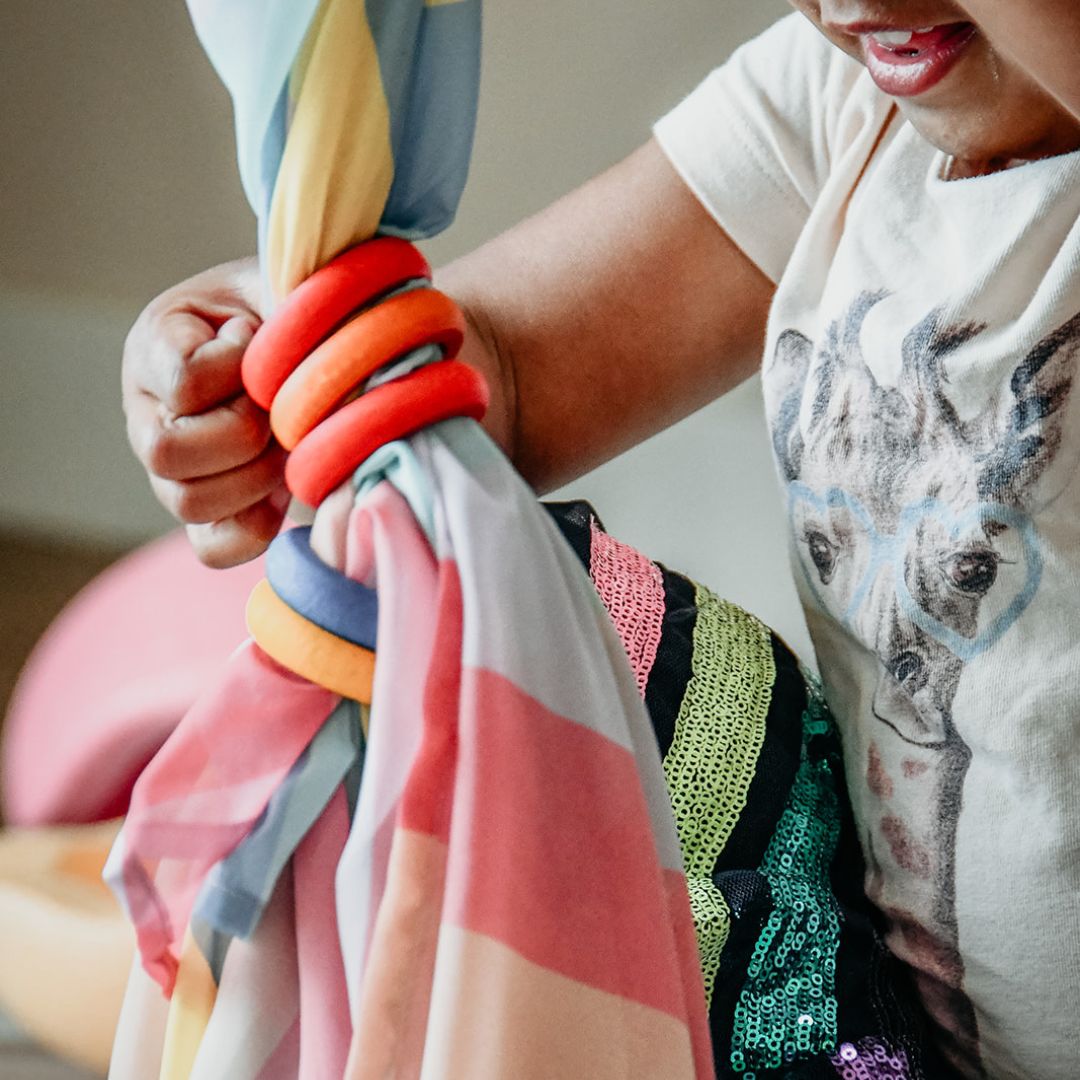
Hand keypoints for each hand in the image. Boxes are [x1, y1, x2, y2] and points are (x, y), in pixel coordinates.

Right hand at [122, 257, 289, 567]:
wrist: (315, 348)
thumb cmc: (298, 312)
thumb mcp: (287, 288)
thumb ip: (285, 310)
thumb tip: (289, 363)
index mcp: (158, 344)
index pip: (184, 381)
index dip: (239, 371)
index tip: (262, 344)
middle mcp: (147, 410)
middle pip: (167, 452)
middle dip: (245, 434)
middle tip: (284, 410)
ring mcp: (169, 469)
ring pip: (188, 502)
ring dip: (255, 478)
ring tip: (288, 444)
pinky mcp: (205, 512)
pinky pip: (214, 548)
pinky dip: (256, 529)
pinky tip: (284, 493)